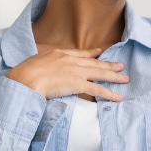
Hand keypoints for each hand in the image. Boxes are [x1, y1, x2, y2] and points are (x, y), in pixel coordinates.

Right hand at [7, 48, 128, 100]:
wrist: (26, 78)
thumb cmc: (24, 73)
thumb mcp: (35, 62)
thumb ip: (44, 63)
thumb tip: (43, 68)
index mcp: (60, 54)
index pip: (80, 54)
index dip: (91, 54)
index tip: (100, 52)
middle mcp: (71, 61)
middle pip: (94, 63)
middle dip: (109, 64)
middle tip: (121, 65)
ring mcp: (76, 72)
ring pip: (100, 74)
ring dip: (114, 77)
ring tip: (125, 78)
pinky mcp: (78, 84)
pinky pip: (98, 90)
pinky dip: (110, 94)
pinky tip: (118, 97)